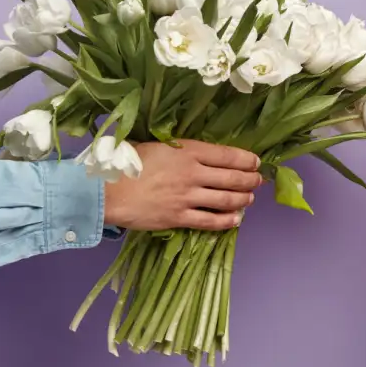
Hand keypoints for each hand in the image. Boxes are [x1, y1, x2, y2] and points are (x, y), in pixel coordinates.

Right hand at [103, 140, 262, 230]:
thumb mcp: (158, 145)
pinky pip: (209, 220)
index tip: (256, 162)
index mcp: (188, 151)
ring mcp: (187, 196)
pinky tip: (236, 220)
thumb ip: (181, 149)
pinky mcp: (179, 217)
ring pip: (225, 199)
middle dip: (250, 180)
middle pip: (232, 177)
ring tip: (249, 199)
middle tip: (258, 181)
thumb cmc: (128, 162)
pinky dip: (226, 221)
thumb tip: (198, 152)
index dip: (246, 159)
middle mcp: (193, 173)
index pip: (227, 155)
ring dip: (242, 199)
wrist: (107, 189)